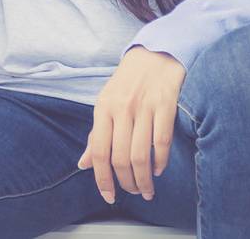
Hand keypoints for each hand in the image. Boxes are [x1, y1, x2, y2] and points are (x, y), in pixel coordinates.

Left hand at [78, 46, 185, 203]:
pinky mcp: (166, 105)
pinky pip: (162, 141)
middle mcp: (121, 108)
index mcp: (103, 108)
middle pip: (120, 158)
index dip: (102, 178)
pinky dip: (161, 161)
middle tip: (133, 192)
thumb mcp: (106, 104)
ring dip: (144, 179)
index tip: (109, 196)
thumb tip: (83, 164)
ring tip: (146, 190)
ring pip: (141, 155)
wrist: (155, 53)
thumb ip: (96, 135)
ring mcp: (144, 107)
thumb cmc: (128, 82)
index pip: (99, 152)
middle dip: (126, 183)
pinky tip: (159, 170)